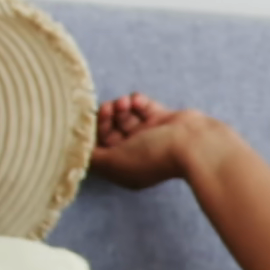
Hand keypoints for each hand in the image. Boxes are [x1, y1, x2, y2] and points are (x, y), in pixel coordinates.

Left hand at [90, 94, 230, 190]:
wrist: (193, 143)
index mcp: (125, 168)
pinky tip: (137, 101)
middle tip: (108, 108)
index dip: (92, 135)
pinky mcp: (162, 119)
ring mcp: (150, 135)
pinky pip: (143, 106)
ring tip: (124, 104)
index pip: (100, 150)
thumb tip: (76, 150)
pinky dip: (137, 101)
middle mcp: (136, 153)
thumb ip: (92, 157)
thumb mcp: (113, 161)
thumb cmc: (154, 155)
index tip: (88, 123)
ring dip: (121, 107)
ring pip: (125, 116)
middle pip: (111, 131)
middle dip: (106, 117)